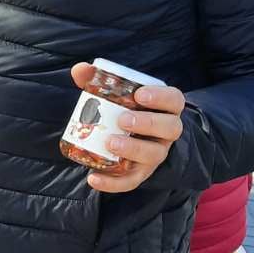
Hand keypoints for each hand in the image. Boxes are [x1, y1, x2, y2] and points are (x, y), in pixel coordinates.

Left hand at [70, 63, 184, 193]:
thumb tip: (80, 69)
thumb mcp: (116, 94)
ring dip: (133, 150)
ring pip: (153, 155)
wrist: (134, 138)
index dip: (161, 97)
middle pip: (169, 128)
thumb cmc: (125, 109)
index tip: (139, 94)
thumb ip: (97, 79)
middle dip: (147, 123)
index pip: (174, 100)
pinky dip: (113, 183)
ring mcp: (156, 154)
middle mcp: (166, 132)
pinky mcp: (141, 173)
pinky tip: (93, 178)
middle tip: (122, 120)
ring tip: (110, 143)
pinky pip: (132, 181)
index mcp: (166, 108)